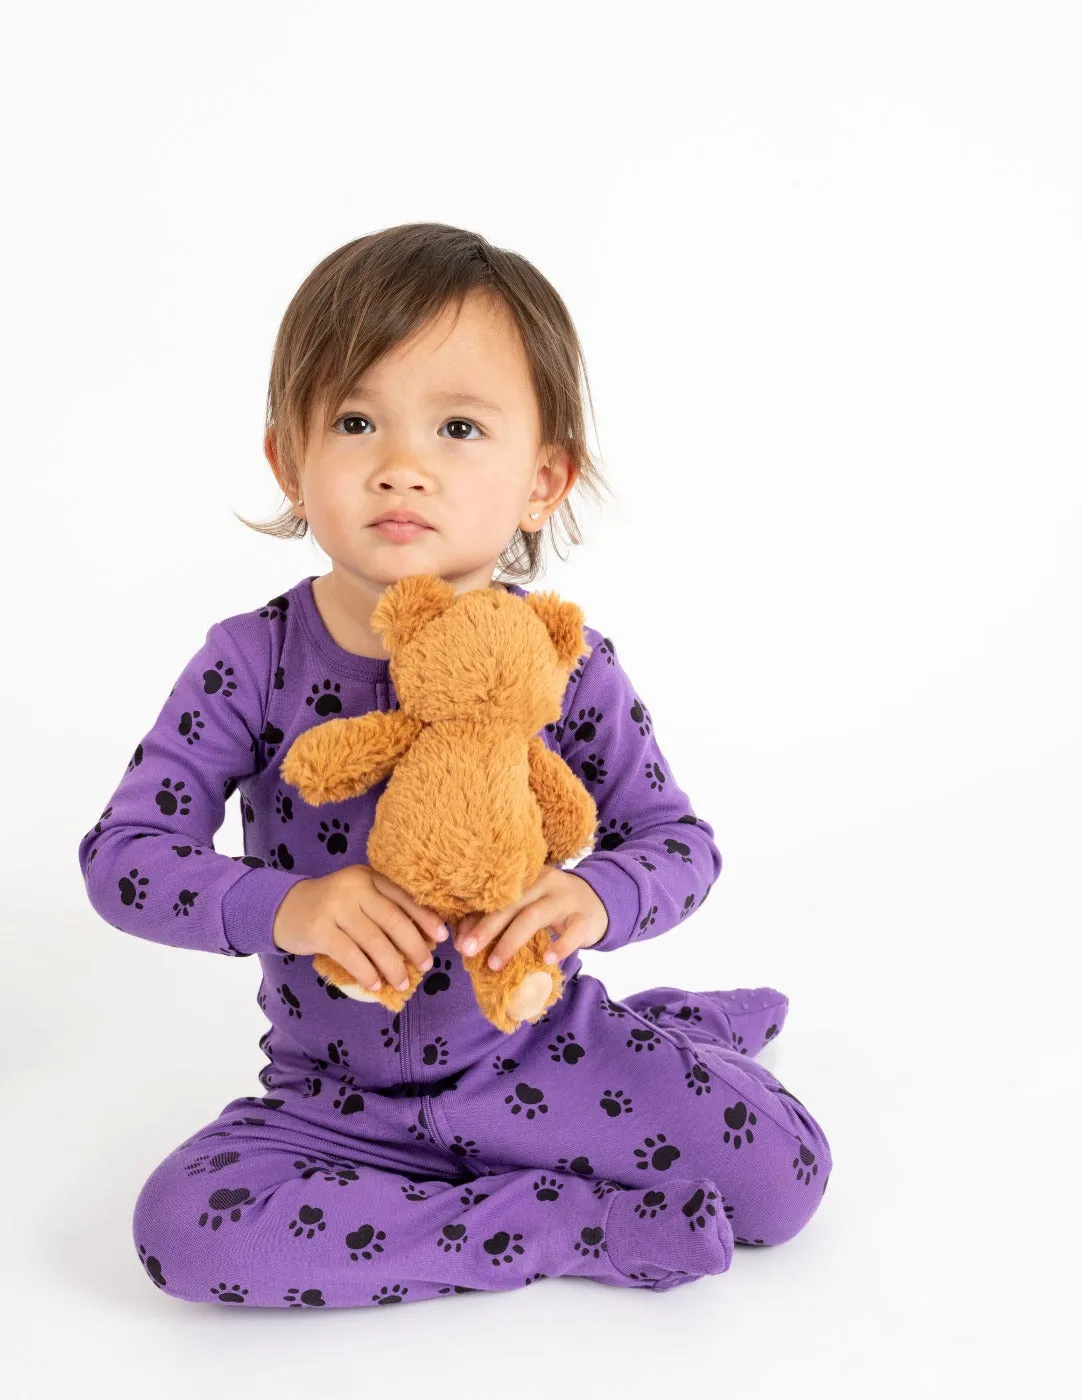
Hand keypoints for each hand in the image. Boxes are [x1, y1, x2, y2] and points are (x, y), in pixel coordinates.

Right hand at [272, 864, 449, 991]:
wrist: (283, 908)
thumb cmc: (330, 907)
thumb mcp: (358, 897)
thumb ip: (384, 908)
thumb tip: (423, 937)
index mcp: (368, 876)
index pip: (404, 897)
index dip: (426, 918)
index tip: (442, 937)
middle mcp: (354, 886)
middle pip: (393, 920)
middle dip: (414, 946)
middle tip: (426, 965)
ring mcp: (336, 907)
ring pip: (374, 941)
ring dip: (393, 966)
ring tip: (403, 982)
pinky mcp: (320, 929)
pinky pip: (351, 955)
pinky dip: (367, 972)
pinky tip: (376, 984)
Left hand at [453, 866, 607, 968]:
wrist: (599, 901)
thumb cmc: (553, 906)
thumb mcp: (529, 904)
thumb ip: (502, 917)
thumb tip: (464, 941)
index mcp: (526, 877)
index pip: (496, 895)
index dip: (474, 917)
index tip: (458, 940)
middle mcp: (544, 882)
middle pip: (511, 903)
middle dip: (486, 928)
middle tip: (467, 950)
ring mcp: (566, 899)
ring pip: (534, 916)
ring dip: (511, 941)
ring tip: (494, 964)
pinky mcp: (585, 919)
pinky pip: (572, 932)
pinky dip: (560, 946)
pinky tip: (546, 959)